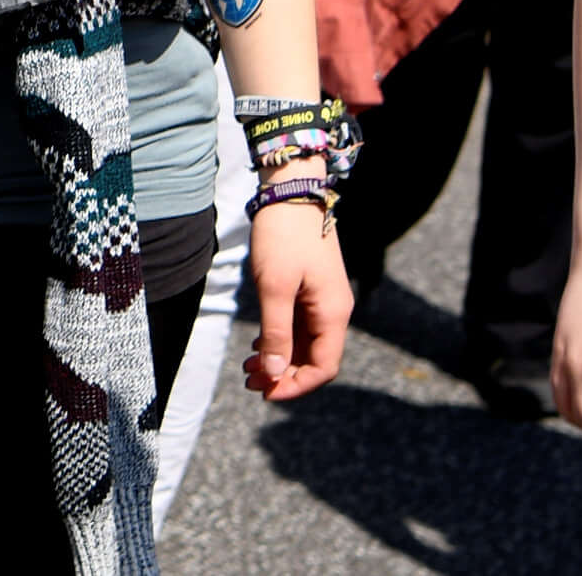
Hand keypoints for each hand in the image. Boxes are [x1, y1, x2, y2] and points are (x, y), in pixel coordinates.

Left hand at [243, 198, 349, 399]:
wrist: (291, 189)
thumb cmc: (284, 236)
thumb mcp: (275, 288)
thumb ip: (276, 333)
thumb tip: (275, 373)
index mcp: (333, 312)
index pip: (324, 368)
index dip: (296, 386)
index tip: (265, 391)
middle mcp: (334, 309)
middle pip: (314, 359)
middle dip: (283, 375)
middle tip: (248, 379)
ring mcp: (323, 298)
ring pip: (305, 344)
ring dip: (279, 359)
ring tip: (247, 366)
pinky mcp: (311, 288)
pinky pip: (300, 326)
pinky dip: (280, 340)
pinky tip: (257, 343)